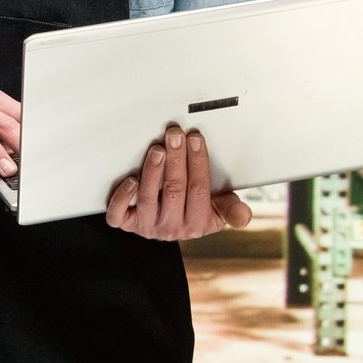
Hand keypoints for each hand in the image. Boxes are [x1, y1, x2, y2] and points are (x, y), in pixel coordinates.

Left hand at [105, 123, 253, 240]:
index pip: (199, 189)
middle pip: (174, 189)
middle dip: (176, 159)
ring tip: (157, 149)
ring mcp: (148, 226)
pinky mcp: (128, 223)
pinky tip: (130, 179)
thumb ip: (231, 209)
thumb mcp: (219, 210)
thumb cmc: (195, 209)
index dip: (198, 162)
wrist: (171, 227)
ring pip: (148, 198)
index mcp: (198, 222)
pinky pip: (119, 214)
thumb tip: (244, 216)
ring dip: (152, 171)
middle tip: (175, 135)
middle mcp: (172, 227)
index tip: (195, 139)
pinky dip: (122, 197)